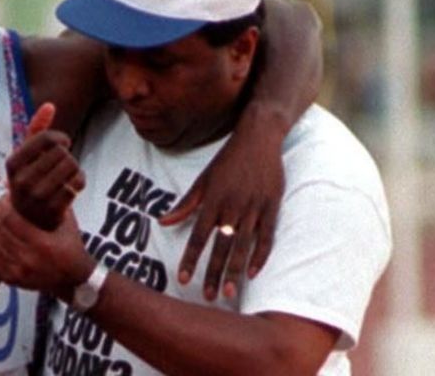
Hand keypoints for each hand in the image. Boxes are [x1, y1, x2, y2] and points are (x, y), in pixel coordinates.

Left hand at [0, 195, 92, 298]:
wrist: (74, 280)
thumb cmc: (71, 246)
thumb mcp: (67, 222)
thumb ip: (52, 201)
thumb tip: (34, 183)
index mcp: (43, 244)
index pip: (11, 219)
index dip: (4, 206)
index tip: (5, 198)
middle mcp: (28, 260)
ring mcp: (18, 272)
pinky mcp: (11, 280)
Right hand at [7, 102, 84, 230]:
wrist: (29, 221)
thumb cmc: (31, 179)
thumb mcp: (27, 156)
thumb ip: (37, 129)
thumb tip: (50, 105)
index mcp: (12, 164)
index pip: (46, 138)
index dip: (60, 138)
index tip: (63, 144)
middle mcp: (20, 181)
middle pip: (62, 153)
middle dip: (68, 156)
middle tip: (63, 165)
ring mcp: (36, 198)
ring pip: (72, 167)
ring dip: (75, 169)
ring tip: (67, 176)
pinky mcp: (52, 211)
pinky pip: (77, 185)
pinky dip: (79, 183)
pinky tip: (71, 187)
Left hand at [158, 128, 282, 300]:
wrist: (258, 138)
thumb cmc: (227, 161)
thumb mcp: (203, 180)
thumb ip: (185, 204)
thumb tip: (162, 222)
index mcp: (212, 200)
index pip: (198, 236)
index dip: (190, 259)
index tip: (183, 279)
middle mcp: (232, 206)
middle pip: (221, 247)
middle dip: (213, 273)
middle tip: (208, 297)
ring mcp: (254, 207)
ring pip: (243, 246)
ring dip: (235, 271)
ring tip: (229, 292)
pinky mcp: (272, 206)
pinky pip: (267, 236)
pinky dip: (261, 255)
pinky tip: (253, 273)